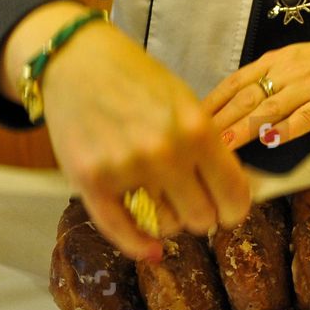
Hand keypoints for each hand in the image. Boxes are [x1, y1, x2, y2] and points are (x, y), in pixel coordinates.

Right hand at [0, 4, 251, 260]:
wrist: (75, 59)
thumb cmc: (135, 79)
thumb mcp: (185, 102)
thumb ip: (208, 146)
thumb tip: (233, 194)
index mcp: (197, 128)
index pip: (234, 195)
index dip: (234, 209)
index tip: (228, 211)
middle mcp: (164, 151)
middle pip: (202, 217)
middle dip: (200, 214)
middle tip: (191, 203)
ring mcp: (125, 168)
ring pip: (166, 226)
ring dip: (167, 220)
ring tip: (160, 200)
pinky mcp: (90, 180)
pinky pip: (122, 232)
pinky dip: (140, 246)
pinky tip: (151, 249)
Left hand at [203, 22, 309, 151]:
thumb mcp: (295, 60)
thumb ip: (268, 78)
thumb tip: (236, 102)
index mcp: (277, 60)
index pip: (236, 81)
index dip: (212, 101)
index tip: (192, 119)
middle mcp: (289, 71)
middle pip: (246, 97)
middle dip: (219, 120)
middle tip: (196, 139)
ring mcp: (309, 87)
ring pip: (268, 109)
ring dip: (243, 129)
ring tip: (222, 146)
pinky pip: (302, 119)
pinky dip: (283, 130)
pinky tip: (268, 141)